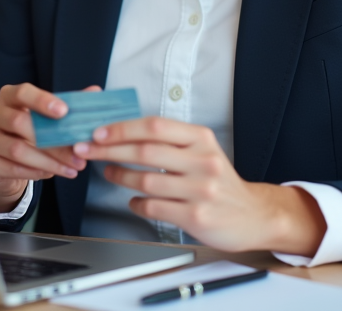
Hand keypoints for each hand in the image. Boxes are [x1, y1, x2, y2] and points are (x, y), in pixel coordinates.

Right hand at [0, 83, 99, 212]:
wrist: (3, 166)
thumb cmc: (28, 136)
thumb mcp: (46, 120)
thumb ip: (68, 106)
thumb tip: (96, 91)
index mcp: (8, 96)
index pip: (22, 92)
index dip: (42, 100)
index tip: (64, 111)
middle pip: (20, 122)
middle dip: (54, 141)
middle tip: (79, 155)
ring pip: (17, 149)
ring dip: (48, 161)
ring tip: (71, 169)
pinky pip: (10, 167)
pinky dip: (34, 172)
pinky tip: (50, 174)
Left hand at [74, 117, 325, 255]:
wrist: (253, 215)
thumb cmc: (218, 181)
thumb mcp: (201, 150)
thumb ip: (169, 140)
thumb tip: (122, 131)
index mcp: (201, 138)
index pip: (155, 127)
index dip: (122, 128)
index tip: (99, 132)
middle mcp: (203, 161)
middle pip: (145, 151)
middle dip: (109, 150)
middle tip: (88, 150)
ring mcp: (200, 189)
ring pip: (145, 180)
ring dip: (119, 176)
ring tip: (109, 173)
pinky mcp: (196, 216)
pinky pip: (153, 206)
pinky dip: (136, 203)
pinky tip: (133, 200)